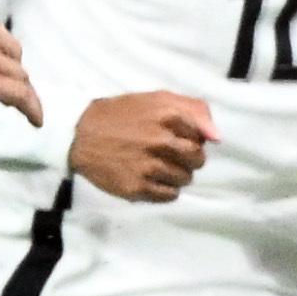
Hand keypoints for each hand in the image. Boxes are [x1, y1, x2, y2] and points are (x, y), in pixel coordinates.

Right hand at [69, 90, 212, 201]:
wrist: (79, 135)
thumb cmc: (121, 115)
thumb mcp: (157, 99)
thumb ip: (194, 110)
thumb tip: (217, 138)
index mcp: (168, 116)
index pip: (202, 137)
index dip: (191, 139)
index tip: (177, 138)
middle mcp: (159, 141)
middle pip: (197, 160)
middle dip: (188, 159)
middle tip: (170, 155)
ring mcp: (148, 167)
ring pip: (184, 179)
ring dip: (176, 175)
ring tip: (158, 167)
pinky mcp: (136, 188)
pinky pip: (168, 196)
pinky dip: (165, 190)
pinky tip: (151, 179)